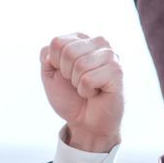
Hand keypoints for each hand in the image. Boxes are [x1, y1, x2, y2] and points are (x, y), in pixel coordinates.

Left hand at [40, 34, 123, 152]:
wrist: (85, 123)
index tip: (65, 75)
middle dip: (66, 74)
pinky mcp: (117, 71)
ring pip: (80, 65)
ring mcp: (110, 56)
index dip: (55, 64)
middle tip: (77, 83)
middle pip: (68, 52)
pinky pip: (88, 79)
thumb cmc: (70, 98)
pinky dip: (86, 91)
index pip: (57, 42)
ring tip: (87, 88)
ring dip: (78, 84)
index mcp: (82, 39)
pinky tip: (96, 93)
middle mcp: (99, 43)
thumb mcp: (50, 75)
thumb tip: (52, 49)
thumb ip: (46, 56)